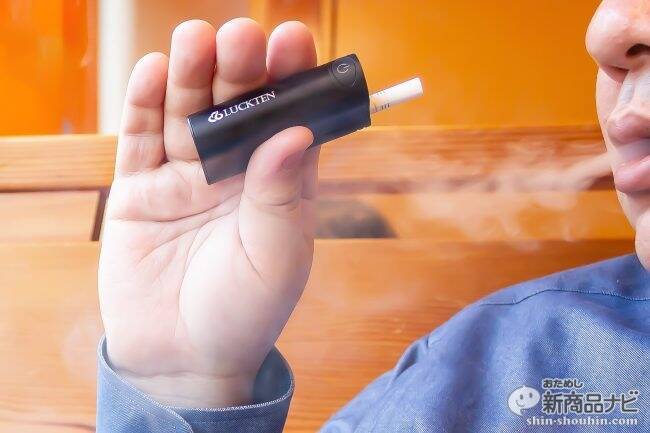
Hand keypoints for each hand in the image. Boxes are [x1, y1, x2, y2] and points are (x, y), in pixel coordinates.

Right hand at [98, 18, 318, 406]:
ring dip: (190, 75)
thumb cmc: (242, 314)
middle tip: (240, 37)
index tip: (294, 40)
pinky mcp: (139, 188)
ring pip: (186, 114)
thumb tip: (297, 133)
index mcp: (276, 185)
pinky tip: (152, 72)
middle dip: (239, 70)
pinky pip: (141, 140)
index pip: (288, 120)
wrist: (182, 360)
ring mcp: (184, 176)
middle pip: (236, 107)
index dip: (292, 80)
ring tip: (195, 41)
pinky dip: (144, 105)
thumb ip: (281, 197)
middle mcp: (233, 172)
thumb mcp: (275, 260)